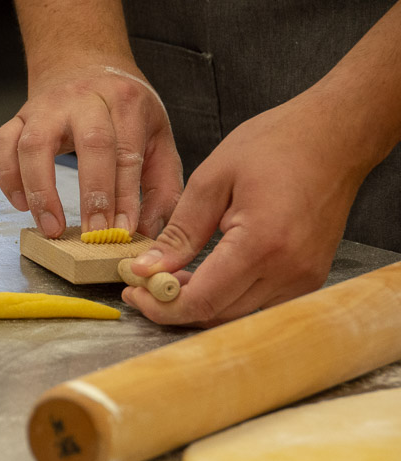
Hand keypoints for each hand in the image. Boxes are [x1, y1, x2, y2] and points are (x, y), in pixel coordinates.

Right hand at [0, 65, 182, 237]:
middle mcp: (85, 100)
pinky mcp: (19, 116)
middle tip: (93, 234)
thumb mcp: (157, 137)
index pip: (126, 153)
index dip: (125, 196)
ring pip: (35, 144)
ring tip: (50, 227)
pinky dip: (7, 176)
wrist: (83, 63)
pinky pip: (2, 144)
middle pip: (91, 144)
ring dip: (40, 190)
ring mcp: (47, 107)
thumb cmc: (123, 109)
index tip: (122, 231)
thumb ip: (162, 186)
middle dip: (93, 195)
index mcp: (125, 103)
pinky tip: (21, 204)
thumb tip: (151, 232)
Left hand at [122, 93, 371, 326]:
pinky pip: (257, 302)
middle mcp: (288, 271)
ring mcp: (303, 278)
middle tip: (144, 284)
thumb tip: (147, 268)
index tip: (134, 291)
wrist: (335, 136)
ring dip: (199, 302)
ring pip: (236, 314)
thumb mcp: (213, 178)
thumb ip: (180, 231)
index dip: (160, 305)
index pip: (202, 301)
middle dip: (173, 306)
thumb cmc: (277, 145)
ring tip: (172, 275)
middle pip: (217, 316)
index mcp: (261, 244)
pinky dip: (225, 296)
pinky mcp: (308, 277)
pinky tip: (206, 274)